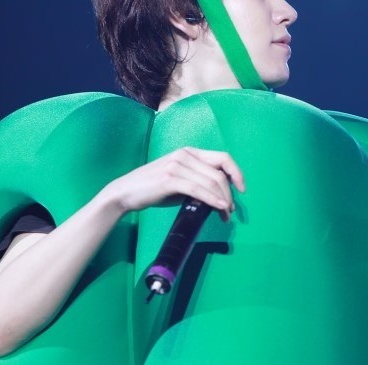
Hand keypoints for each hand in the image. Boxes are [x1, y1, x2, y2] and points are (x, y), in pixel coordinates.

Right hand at [100, 147, 244, 221]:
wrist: (125, 193)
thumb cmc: (153, 189)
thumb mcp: (179, 182)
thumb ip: (198, 183)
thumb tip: (219, 196)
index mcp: (189, 152)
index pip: (222, 157)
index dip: (236, 172)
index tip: (242, 189)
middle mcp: (185, 155)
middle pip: (219, 172)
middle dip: (230, 193)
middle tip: (230, 210)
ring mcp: (177, 165)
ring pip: (211, 182)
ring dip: (223, 200)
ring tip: (225, 214)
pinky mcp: (170, 179)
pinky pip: (199, 190)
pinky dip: (213, 200)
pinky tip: (219, 208)